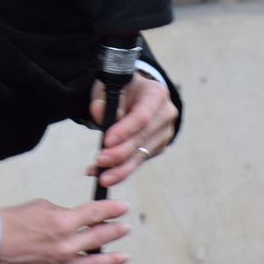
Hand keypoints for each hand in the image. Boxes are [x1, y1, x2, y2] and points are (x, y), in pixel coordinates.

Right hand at [0, 198, 129, 263]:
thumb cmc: (11, 223)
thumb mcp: (40, 207)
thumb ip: (62, 212)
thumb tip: (75, 218)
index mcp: (61, 222)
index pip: (95, 213)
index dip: (112, 209)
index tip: (122, 207)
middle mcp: (65, 245)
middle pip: (99, 237)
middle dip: (115, 230)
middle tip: (125, 227)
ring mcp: (61, 263)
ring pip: (95, 262)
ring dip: (112, 258)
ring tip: (124, 255)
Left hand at [87, 73, 178, 188]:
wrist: (135, 94)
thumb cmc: (121, 89)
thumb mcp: (110, 86)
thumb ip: (104, 99)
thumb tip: (99, 112)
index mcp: (155, 93)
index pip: (142, 115)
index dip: (125, 130)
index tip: (107, 141)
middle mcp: (165, 114)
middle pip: (143, 138)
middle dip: (120, 153)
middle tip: (101, 161)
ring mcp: (164, 133)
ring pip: (142, 155)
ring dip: (121, 168)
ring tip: (102, 177)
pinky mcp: (159, 147)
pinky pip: (138, 161)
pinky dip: (120, 169)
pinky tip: (103, 174)